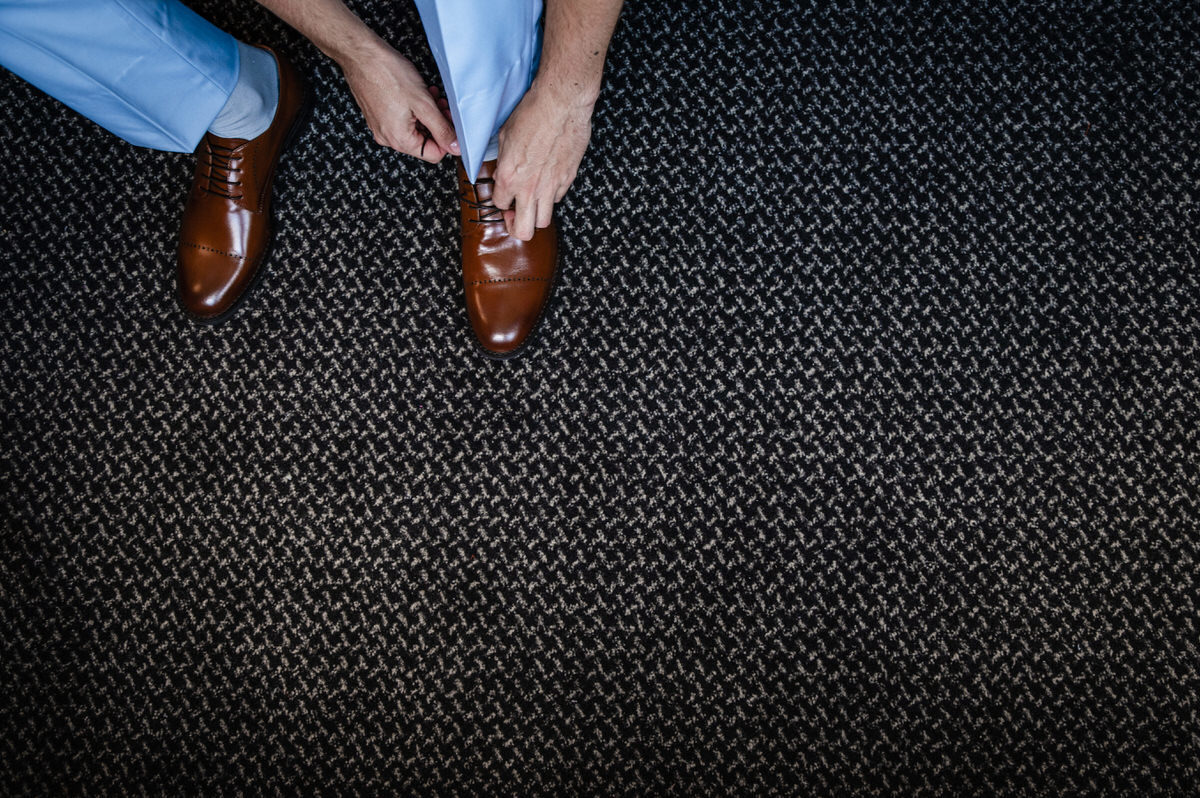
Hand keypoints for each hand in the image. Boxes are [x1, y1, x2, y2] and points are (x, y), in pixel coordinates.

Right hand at [338, 42, 458, 161]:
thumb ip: (442, 129)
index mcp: (399, 140)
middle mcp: (388, 137)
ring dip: (427, 114)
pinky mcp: (378, 115)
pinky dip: (414, 109)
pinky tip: (418, 94)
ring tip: (431, 96)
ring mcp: (381, 126)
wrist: (361, 55)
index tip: (450, 120)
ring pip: (414, 128)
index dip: (447, 138)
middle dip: (437, 123)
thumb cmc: (388, 74)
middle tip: (442, 105)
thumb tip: (455, 147)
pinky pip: (402, 119)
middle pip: (424, 141)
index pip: (433, 154)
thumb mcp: (424, 104)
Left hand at [492, 82, 594, 239]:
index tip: (504, 194)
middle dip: (517, 227)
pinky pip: (558, 198)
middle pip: (524, 231)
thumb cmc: (532, 114)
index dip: (501, 201)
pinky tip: (548, 182)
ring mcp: (551, 186)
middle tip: (516, 214)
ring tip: (533, 202)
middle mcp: (530, 188)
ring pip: (544, 221)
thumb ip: (501, 159)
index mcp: (509, 177)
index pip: (500, 205)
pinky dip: (552, 195)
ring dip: (536, 215)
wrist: (561, 104)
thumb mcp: (504, 135)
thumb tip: (499, 168)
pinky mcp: (568, 178)